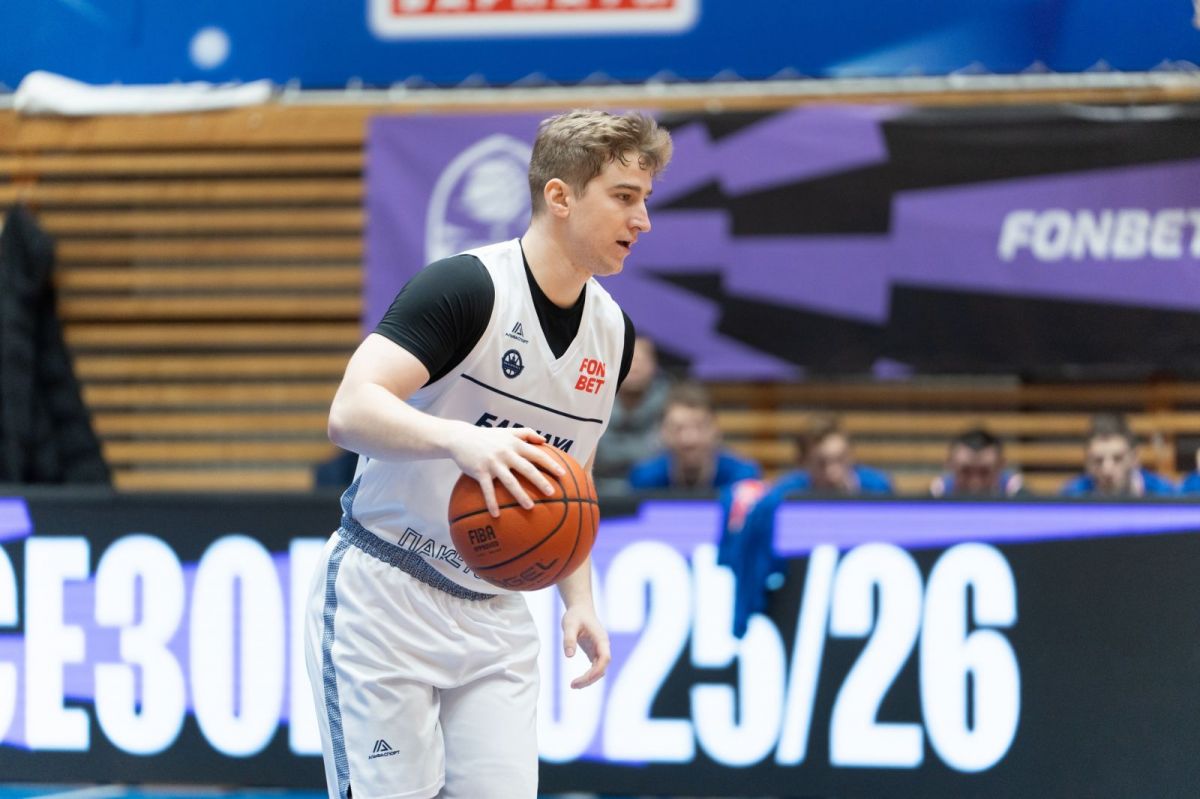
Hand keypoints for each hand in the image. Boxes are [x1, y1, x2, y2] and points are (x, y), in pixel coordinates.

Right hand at [447, 425, 565, 516]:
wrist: (461, 437)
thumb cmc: (488, 436)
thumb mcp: (507, 431)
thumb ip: (527, 433)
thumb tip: (545, 440)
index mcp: (514, 444)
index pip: (536, 454)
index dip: (550, 464)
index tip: (562, 474)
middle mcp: (505, 453)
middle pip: (526, 468)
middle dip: (540, 481)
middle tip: (552, 493)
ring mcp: (493, 463)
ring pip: (510, 481)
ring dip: (520, 495)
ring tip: (530, 507)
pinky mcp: (480, 471)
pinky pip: (487, 490)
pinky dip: (491, 503)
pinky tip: (496, 515)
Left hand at [561, 603, 609, 688]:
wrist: (580, 609)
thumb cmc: (575, 615)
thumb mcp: (569, 624)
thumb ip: (569, 639)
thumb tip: (569, 656)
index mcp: (601, 639)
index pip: (605, 658)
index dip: (597, 670)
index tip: (585, 677)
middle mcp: (603, 646)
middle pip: (602, 668)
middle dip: (590, 679)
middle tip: (573, 685)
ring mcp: (599, 650)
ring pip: (599, 670)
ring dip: (589, 680)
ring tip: (573, 686)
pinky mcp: (593, 652)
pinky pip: (594, 668)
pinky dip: (587, 676)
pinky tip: (576, 682)